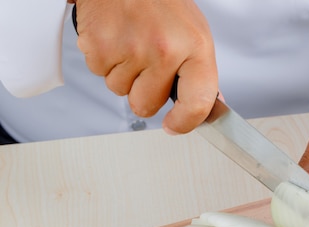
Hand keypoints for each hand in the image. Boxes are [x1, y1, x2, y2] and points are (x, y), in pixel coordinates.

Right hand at [73, 0, 217, 133]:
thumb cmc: (162, 2)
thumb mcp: (194, 33)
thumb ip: (198, 73)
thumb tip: (203, 109)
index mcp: (194, 48)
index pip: (197, 104)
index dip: (185, 123)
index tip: (175, 126)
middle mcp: (164, 50)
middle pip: (146, 106)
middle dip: (143, 92)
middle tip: (147, 63)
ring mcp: (130, 50)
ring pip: (120, 91)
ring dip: (123, 74)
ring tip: (132, 42)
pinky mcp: (98, 47)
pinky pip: (99, 74)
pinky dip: (105, 60)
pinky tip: (116, 37)